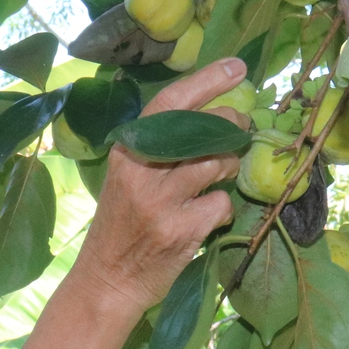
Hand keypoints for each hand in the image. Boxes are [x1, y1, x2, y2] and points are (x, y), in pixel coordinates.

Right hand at [69, 59, 248, 322]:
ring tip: (220, 175)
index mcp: (126, 151)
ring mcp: (161, 202)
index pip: (169, 103)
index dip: (207, 81)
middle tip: (240, 129)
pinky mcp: (181, 230)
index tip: (237, 67)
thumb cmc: (122, 224)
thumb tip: (210, 118)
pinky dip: (222, 208)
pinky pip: (222, 204)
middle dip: (232, 125)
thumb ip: (157, 150)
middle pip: (203, 129)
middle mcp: (141, 172)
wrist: (108, 280)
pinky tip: (208, 217)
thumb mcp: (126, 178)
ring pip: (218, 163)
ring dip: (229, 165)